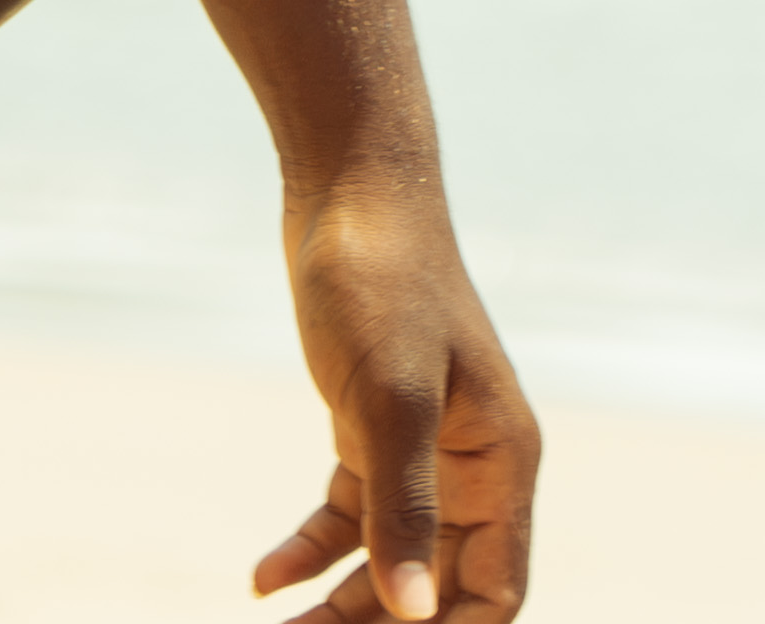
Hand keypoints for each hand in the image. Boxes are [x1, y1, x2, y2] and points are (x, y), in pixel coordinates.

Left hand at [251, 164, 539, 623]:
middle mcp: (472, 466)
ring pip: (389, 560)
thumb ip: (402, 508)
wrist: (348, 182)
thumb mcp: (390, 397)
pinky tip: (263, 578)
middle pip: (437, 586)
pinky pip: (350, 516)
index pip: (494, 592)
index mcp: (501, 462)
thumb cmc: (383, 276)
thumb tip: (411, 612)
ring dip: (340, 605)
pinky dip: (312, 551)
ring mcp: (422, 448)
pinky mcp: (372, 427)